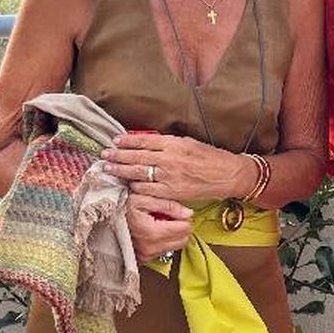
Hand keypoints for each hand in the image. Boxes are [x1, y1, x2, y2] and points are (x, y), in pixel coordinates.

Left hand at [103, 133, 246, 202]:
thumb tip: (148, 143)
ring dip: (121, 171)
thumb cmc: (211, 157)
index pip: (144, 141)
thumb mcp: (190, 143)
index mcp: (174, 144)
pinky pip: (148, 189)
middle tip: (105, 155)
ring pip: (138, 173)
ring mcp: (169, 176)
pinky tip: (128, 184)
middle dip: (118, 156)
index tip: (116, 141)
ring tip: (109, 169)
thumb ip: (169, 143)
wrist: (228, 175)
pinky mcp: (172, 192)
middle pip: (137, 157)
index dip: (127, 141)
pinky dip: (136, 186)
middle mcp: (169, 159)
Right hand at [124, 190, 193, 260]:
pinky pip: (163, 250)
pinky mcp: (143, 258)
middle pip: (183, 239)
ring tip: (157, 223)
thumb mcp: (144, 199)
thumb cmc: (120, 206)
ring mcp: (146, 255)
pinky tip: (151, 231)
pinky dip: (162, 241)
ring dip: (171, 235)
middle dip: (179, 227)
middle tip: (166, 217)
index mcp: (152, 232)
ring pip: (175, 246)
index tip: (173, 212)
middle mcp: (150, 247)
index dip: (182, 218)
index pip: (185, 229)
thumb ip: (169, 205)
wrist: (102, 218)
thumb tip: (188, 213)